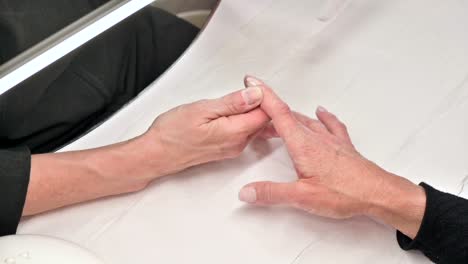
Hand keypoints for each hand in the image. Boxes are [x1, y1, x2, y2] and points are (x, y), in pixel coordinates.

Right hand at [142, 86, 269, 175]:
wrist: (157, 154)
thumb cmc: (172, 133)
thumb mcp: (202, 109)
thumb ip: (233, 103)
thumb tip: (256, 95)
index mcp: (235, 133)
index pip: (267, 113)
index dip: (264, 95)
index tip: (253, 84)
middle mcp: (238, 144)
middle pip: (264, 120)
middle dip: (261, 101)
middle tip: (248, 85)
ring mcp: (234, 148)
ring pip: (256, 125)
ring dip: (252, 109)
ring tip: (239, 95)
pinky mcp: (228, 149)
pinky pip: (246, 131)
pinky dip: (245, 118)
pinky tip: (235, 109)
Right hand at [238, 76, 425, 237]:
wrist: (379, 193)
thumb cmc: (346, 193)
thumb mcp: (302, 197)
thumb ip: (272, 193)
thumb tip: (247, 191)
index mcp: (304, 144)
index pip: (278, 112)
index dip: (263, 96)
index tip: (252, 81)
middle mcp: (317, 137)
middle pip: (288, 116)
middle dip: (269, 111)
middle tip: (254, 115)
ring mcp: (331, 140)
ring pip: (305, 120)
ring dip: (288, 117)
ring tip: (275, 121)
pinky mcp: (343, 146)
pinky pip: (330, 124)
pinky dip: (322, 117)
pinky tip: (321, 112)